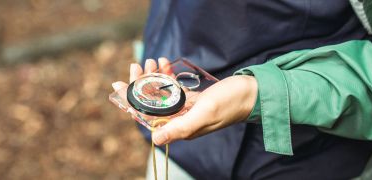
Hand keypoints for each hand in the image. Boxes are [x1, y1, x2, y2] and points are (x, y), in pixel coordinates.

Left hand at [111, 58, 257, 144]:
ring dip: (153, 76)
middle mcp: (181, 121)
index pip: (147, 116)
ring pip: (162, 94)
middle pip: (152, 103)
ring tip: (152, 60)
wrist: (252, 94)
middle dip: (141, 84)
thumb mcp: (204, 114)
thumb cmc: (230, 104)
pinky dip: (167, 75)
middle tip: (137, 65)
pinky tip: (165, 62)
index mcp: (180, 128)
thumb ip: (180, 127)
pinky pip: (174, 88)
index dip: (131, 101)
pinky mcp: (194, 100)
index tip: (119, 85)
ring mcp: (187, 110)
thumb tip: (154, 138)